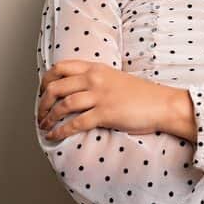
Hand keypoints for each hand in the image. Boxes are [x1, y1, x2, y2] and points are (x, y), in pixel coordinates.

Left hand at [36, 60, 173, 141]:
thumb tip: (79, 91)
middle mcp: (95, 79)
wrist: (163, 104)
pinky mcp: (105, 113)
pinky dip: (61, 131)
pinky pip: (75, 123)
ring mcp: (99, 96)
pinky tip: (54, 136)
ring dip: (49, 117)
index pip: (61, 67)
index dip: (46, 80)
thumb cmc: (142, 95)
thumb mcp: (116, 79)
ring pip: (63, 104)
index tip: (42, 92)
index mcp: (96, 68)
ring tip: (44, 126)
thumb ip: (97, 80)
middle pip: (56, 86)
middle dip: (43, 102)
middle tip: (40, 113)